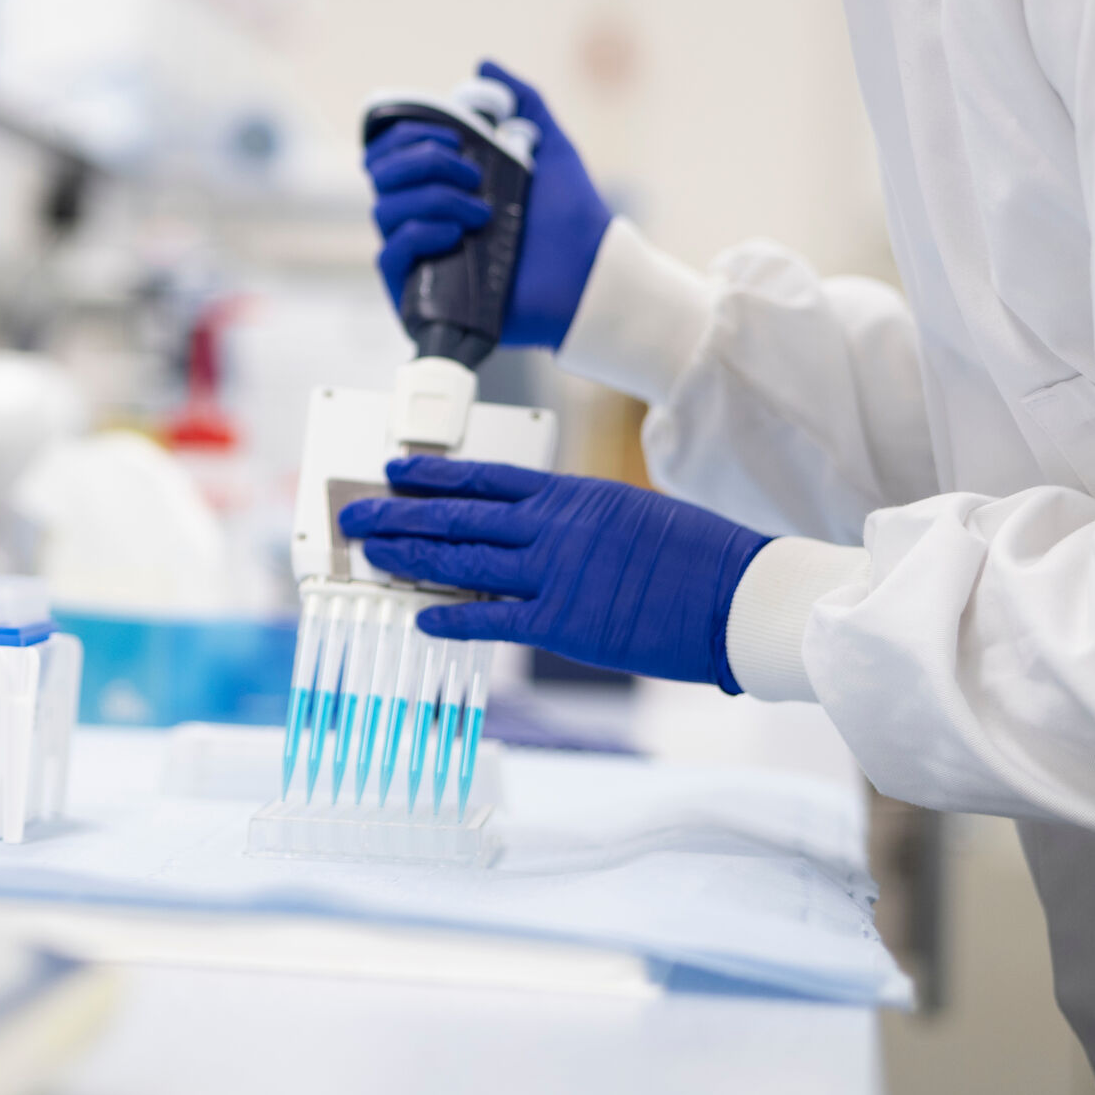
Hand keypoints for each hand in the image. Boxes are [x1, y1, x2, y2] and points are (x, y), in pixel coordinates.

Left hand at [339, 458, 770, 692]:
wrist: (737, 593)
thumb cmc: (697, 554)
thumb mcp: (632, 514)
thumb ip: (580, 519)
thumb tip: (540, 530)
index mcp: (575, 493)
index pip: (487, 478)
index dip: (435, 476)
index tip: (396, 471)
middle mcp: (557, 526)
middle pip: (461, 516)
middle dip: (402, 514)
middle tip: (357, 513)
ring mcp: (558, 574)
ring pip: (465, 562)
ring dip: (411, 557)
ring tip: (370, 554)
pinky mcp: (565, 623)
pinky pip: (494, 619)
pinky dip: (451, 618)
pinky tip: (418, 616)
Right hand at [364, 60, 611, 349]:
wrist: (589, 275)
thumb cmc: (572, 217)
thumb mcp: (552, 147)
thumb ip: (523, 101)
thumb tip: (483, 62)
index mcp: (444, 184)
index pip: (390, 152)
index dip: (408, 135)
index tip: (454, 136)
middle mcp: (425, 216)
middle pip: (379, 175)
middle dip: (420, 161)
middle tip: (471, 171)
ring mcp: (421, 255)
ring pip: (384, 211)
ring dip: (432, 198)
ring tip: (482, 210)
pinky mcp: (421, 292)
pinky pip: (389, 254)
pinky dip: (419, 233)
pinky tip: (457, 234)